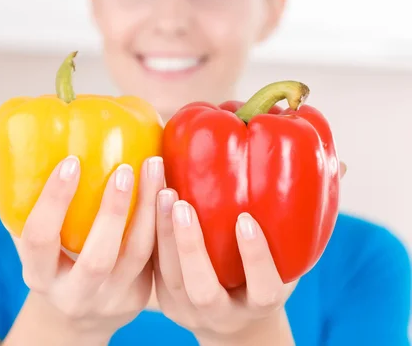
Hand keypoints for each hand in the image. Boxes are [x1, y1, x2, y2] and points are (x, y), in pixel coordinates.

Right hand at [15, 155, 164, 341]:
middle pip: (97, 258)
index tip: (71, 161)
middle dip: (113, 210)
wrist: (79, 314)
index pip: (41, 240)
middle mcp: (74, 295)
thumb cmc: (53, 262)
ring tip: (154, 167)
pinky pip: (156, 256)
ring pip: (137, 255)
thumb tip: (8, 140)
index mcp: (38, 276)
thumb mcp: (33, 242)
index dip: (54, 201)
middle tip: (125, 168)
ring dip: (149, 208)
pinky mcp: (139, 297)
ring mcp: (110, 300)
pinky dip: (163, 220)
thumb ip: (23, 201)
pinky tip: (168, 188)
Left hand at [153, 161, 347, 342]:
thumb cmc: (265, 274)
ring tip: (160, 190)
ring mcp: (187, 308)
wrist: (229, 318)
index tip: (246, 220)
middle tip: (181, 202)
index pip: (264, 288)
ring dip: (161, 232)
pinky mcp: (162, 298)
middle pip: (203, 288)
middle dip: (191, 246)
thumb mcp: (291, 255)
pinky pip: (150, 268)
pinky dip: (146, 233)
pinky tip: (144, 197)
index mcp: (261, 301)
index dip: (256, 257)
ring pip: (169, 276)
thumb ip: (308, 215)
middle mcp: (222, 312)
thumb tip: (338, 165)